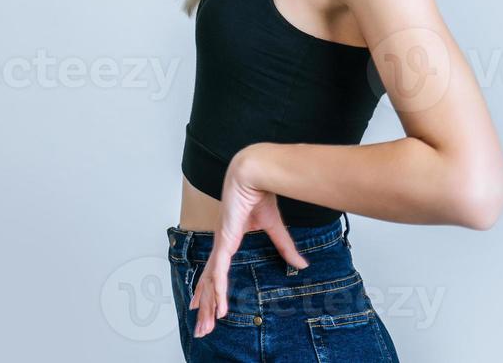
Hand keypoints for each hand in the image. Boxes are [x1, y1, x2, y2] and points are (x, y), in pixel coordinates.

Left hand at [189, 149, 307, 338]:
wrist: (254, 174)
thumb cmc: (259, 193)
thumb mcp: (274, 227)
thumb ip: (285, 247)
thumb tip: (301, 265)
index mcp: (229, 240)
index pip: (216, 270)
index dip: (209, 288)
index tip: (203, 305)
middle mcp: (221, 245)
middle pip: (209, 282)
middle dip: (205, 306)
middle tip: (201, 328)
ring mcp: (221, 244)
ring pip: (211, 282)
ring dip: (209, 305)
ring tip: (205, 327)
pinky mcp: (225, 242)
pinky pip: (220, 272)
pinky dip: (219, 291)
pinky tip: (218, 307)